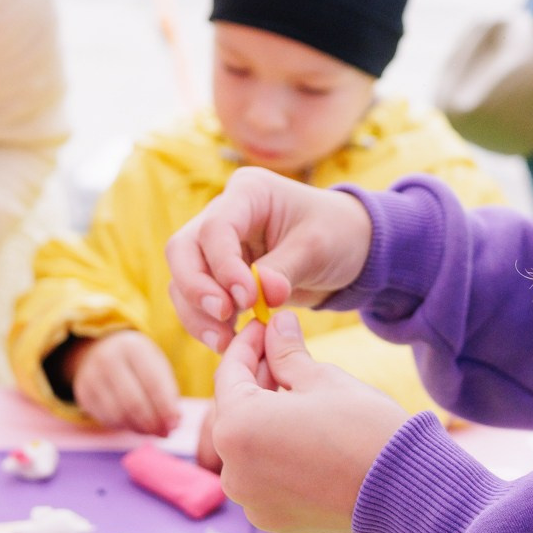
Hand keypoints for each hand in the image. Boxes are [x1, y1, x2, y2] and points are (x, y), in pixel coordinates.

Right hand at [65, 329, 182, 436]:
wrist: (101, 352)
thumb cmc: (138, 363)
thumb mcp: (156, 366)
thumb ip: (167, 393)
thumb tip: (173, 423)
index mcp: (132, 347)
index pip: (153, 383)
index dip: (165, 408)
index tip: (175, 424)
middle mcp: (108, 358)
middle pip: (133, 402)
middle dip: (152, 423)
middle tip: (165, 433)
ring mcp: (92, 376)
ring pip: (118, 415)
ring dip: (139, 429)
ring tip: (152, 431)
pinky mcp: (83, 393)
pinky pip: (107, 419)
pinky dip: (125, 427)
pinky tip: (136, 426)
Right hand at [166, 167, 373, 351]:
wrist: (349, 247)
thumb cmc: (336, 234)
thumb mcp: (317, 247)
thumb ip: (285, 269)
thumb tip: (260, 296)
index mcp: (248, 192)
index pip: (216, 228)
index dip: (224, 266)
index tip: (246, 299)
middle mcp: (223, 213)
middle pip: (182, 251)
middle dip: (196, 289)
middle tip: (224, 318)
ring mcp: (216, 245)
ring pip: (182, 279)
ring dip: (198, 313)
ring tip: (226, 341)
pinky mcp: (218, 274)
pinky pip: (196, 299)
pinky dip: (206, 322)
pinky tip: (228, 341)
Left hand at [203, 312, 411, 532]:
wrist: (404, 490)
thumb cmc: (364, 428)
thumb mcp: (322, 379)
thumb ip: (287, 352)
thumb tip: (276, 324)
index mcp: (238, 427)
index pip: (229, 373)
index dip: (248, 343)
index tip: (264, 325)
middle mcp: (233, 469)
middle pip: (234, 411)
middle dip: (256, 380)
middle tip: (281, 353)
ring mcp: (251, 499)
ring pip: (248, 446)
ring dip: (264, 417)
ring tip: (296, 394)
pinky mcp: (273, 519)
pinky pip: (263, 476)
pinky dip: (275, 453)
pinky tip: (303, 435)